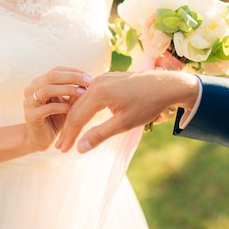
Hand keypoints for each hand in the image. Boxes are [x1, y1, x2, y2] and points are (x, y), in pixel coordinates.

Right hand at [24, 67, 90, 150]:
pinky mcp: (30, 116)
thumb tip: (89, 80)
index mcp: (39, 83)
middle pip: (51, 76)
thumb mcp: (67, 102)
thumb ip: (73, 92)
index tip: (90, 76)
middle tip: (89, 81)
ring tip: (82, 93)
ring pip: (47, 90)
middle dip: (72, 78)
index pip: (56, 70)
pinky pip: (47, 108)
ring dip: (67, 90)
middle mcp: (30, 90)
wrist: (43, 139)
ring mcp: (28, 102)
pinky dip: (61, 107)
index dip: (73, 72)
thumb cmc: (57, 118)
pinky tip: (73, 109)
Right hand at [56, 70, 199, 152]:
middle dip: (68, 129)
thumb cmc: (149, 104)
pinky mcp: (108, 79)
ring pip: (82, 101)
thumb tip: (80, 148)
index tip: (63, 150)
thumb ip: (100, 134)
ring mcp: (102, 79)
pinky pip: (90, 95)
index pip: (77, 117)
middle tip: (61, 146)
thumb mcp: (124, 123)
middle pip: (76, 108)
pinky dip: (84, 109)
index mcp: (98, 93)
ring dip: (75, 119)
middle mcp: (96, 82)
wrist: (168, 85)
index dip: (69, 135)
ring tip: (69, 135)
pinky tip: (82, 119)